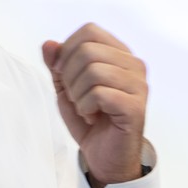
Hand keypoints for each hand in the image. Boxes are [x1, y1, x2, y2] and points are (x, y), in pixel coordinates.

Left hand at [42, 23, 147, 187]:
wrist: (104, 156)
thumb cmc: (89, 117)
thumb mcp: (65, 86)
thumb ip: (57, 63)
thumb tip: (49, 44)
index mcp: (119, 54)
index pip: (89, 31)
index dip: (67, 50)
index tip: (62, 73)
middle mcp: (134, 65)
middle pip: (88, 49)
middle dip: (69, 75)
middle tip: (75, 95)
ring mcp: (139, 86)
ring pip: (93, 70)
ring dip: (77, 93)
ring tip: (84, 107)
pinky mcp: (136, 107)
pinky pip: (99, 93)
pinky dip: (85, 106)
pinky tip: (92, 116)